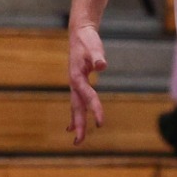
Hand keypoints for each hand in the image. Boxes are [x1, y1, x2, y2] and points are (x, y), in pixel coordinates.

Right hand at [68, 24, 108, 142]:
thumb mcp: (94, 46)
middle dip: (78, 124)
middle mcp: (74, 83)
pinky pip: (77, 103)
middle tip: (79, 142)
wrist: (80, 33)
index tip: (101, 123)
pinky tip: (73, 126)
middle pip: (76, 107)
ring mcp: (75, 84)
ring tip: (77, 140)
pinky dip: (76, 114)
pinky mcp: (78, 84)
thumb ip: (98, 56)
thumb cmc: (88, 40)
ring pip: (75, 107)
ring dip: (76, 123)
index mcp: (77, 77)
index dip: (95, 109)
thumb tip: (102, 65)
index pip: (87, 97)